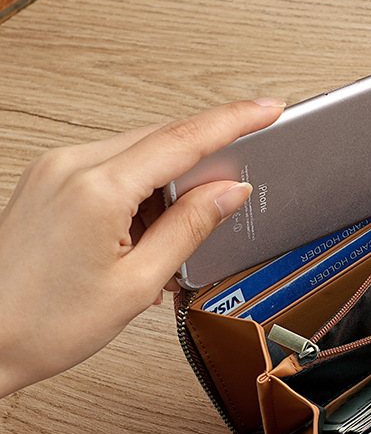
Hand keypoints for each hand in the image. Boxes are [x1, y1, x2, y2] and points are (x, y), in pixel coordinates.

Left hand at [0, 98, 284, 396]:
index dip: (234, 121)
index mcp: (97, 189)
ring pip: (137, 155)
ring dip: (167, 187)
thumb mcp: (136, 283)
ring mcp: (54, 172)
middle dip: (202, 165)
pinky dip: (138, 194)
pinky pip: (110, 170)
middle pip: (161, 142)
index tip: (266, 110)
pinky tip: (140, 235)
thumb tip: (228, 192)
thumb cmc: (42, 322)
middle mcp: (70, 167)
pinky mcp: (47, 183)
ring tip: (163, 245)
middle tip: (224, 202)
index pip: (184, 139)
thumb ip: (190, 228)